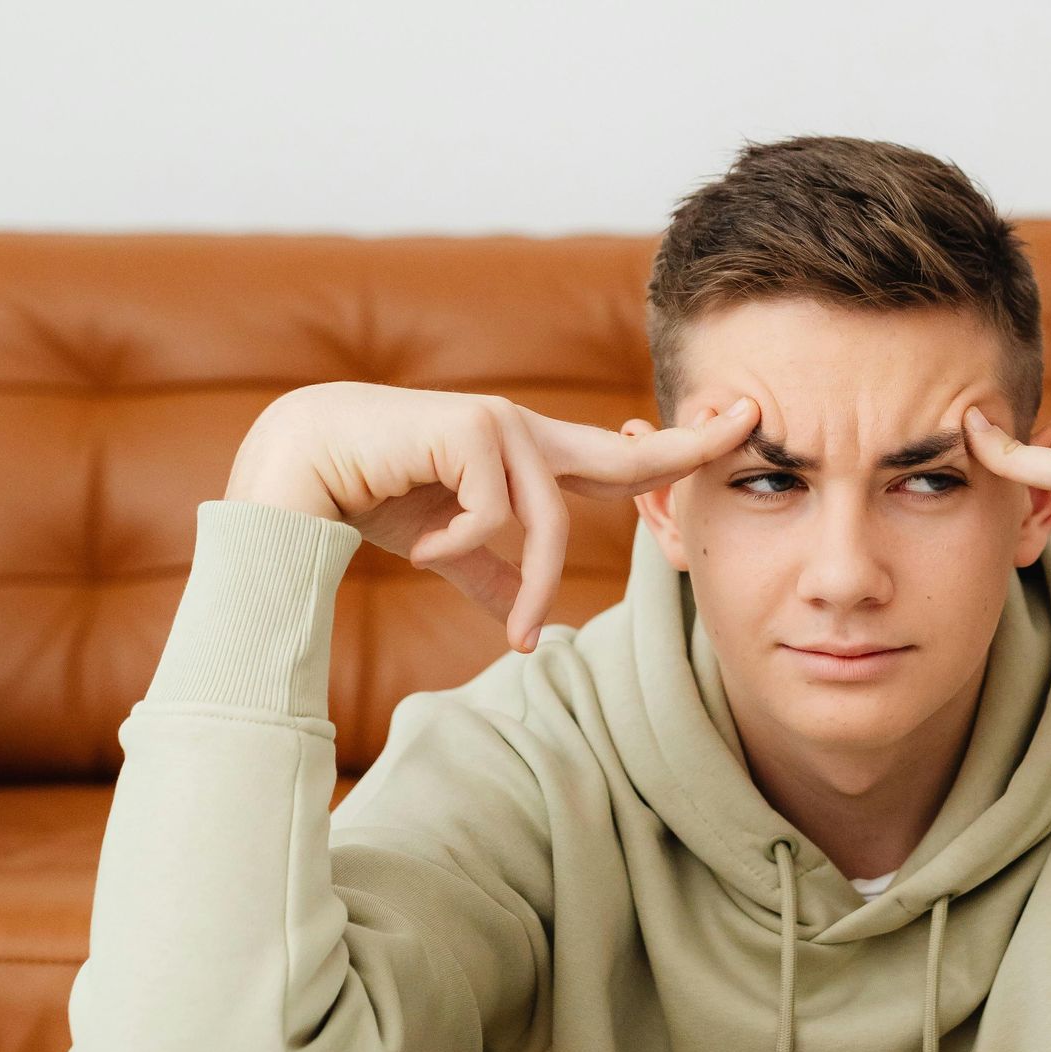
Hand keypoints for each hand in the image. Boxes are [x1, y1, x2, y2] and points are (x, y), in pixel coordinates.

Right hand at [225, 381, 758, 650]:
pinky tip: (415, 543)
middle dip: (690, 444)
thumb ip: (491, 576)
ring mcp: (499, 425)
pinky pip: (497, 513)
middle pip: (625, 453)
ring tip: (482, 604)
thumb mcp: (446, 547)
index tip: (742, 426)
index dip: (679, 449)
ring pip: (550, 521)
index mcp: (525, 458)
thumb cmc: (368, 496)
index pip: (619, 458)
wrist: (297, 470)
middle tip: (753, 421)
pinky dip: (457, 546)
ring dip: (522, 581)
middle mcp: (522, 433)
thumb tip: (528, 630)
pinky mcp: (470, 426)